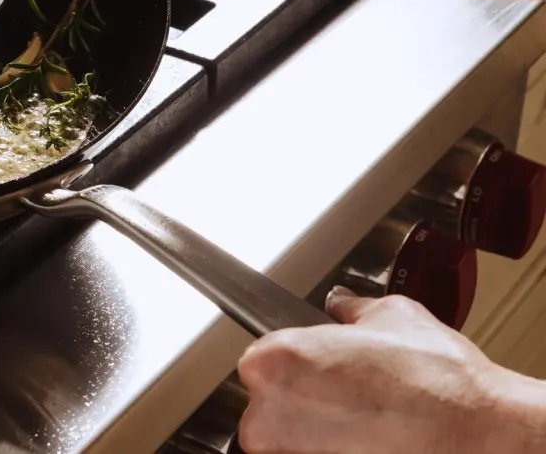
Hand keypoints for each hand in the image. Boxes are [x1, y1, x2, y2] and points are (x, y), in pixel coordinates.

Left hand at [236, 288, 545, 453]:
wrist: (478, 437)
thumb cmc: (437, 383)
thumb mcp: (391, 316)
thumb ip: (352, 310)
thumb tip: (342, 304)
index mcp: (276, 359)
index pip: (264, 358)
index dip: (299, 363)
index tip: (322, 370)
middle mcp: (268, 409)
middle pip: (269, 401)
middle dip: (304, 398)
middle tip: (349, 396)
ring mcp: (286, 452)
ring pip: (287, 437)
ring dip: (316, 429)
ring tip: (362, 421)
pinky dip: (332, 449)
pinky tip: (365, 441)